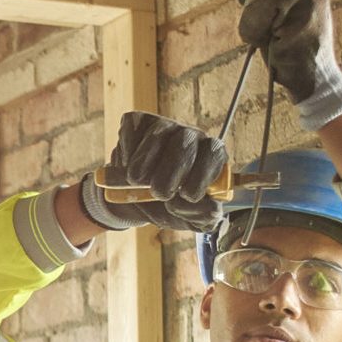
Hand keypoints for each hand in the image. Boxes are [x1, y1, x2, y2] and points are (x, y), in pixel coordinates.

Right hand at [80, 110, 227, 233]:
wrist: (132, 203)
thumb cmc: (167, 207)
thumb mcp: (188, 220)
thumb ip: (203, 217)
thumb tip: (211, 207)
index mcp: (210, 158)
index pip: (214, 154)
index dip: (202, 174)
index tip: (187, 195)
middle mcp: (191, 137)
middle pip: (186, 142)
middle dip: (171, 170)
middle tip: (159, 193)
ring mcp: (165, 126)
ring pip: (159, 134)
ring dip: (144, 161)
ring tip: (136, 181)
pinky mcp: (139, 122)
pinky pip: (134, 129)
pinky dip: (127, 151)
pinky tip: (126, 166)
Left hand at [235, 0, 341, 131]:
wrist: (313, 77)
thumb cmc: (288, 45)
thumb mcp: (278, 4)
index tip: (262, 6)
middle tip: (272, 23)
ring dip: (252, 17)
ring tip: (277, 32)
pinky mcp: (298, 0)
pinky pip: (251, 11)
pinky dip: (252, 31)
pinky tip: (276, 41)